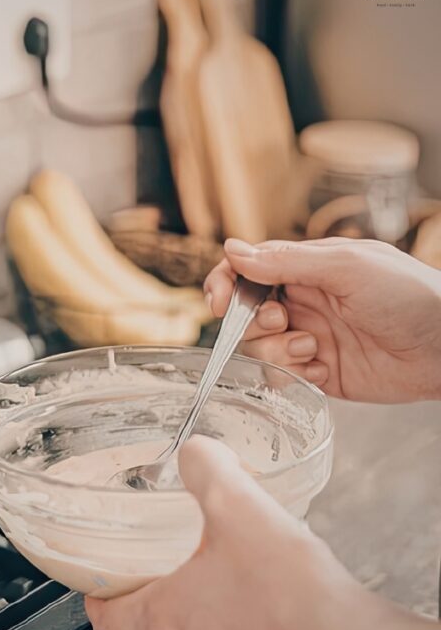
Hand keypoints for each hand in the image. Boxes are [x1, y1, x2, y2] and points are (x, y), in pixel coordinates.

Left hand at [84, 436, 386, 629]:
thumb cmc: (291, 595)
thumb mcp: (237, 506)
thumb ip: (206, 469)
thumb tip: (195, 451)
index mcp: (164, 619)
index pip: (104, 619)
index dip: (94, 596)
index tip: (96, 581)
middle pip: (148, 625)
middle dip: (151, 590)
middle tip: (160, 559)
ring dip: (198, 605)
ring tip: (215, 569)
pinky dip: (236, 621)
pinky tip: (260, 591)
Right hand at [203, 237, 440, 402]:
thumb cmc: (410, 296)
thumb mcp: (346, 267)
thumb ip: (286, 262)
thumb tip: (232, 251)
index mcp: (306, 269)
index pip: (247, 270)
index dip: (225, 284)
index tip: (219, 302)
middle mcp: (302, 303)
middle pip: (245, 314)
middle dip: (254, 323)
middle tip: (284, 323)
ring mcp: (309, 338)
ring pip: (258, 348)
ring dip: (276, 351)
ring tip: (314, 349)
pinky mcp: (319, 373)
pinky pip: (281, 378)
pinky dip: (294, 376)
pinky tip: (324, 370)